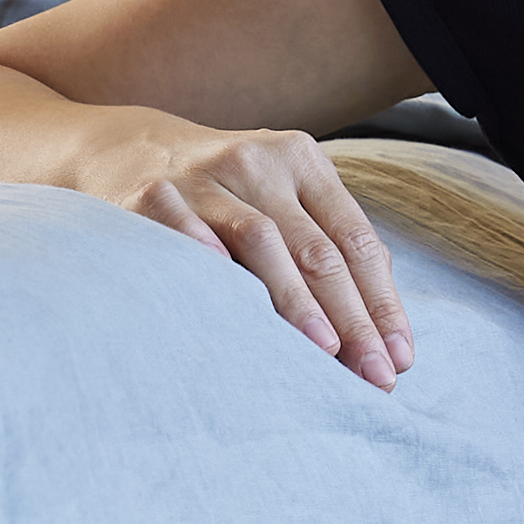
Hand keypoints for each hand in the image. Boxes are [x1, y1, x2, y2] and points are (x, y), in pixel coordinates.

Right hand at [72, 113, 416, 388]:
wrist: (124, 149)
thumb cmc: (222, 194)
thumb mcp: (279, 200)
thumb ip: (325, 249)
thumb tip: (381, 333)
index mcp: (302, 162)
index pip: (355, 240)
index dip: (381, 302)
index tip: (399, 358)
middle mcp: (259, 162)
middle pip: (318, 248)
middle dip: (352, 317)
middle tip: (373, 374)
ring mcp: (203, 176)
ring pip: (263, 241)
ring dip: (296, 301)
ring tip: (323, 350)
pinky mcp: (152, 194)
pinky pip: (184, 231)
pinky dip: (209, 259)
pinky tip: (231, 301)